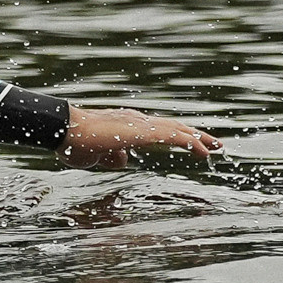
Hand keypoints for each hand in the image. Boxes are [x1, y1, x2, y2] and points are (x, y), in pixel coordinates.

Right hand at [59, 105, 221, 169]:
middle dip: (195, 136)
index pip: (158, 130)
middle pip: (174, 127)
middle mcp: (137, 121)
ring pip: (178, 130)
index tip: (191, 143)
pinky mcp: (144, 132)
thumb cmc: (74, 142)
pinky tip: (204, 150)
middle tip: (215, 144)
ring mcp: (141, 125)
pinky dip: (191, 143)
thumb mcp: (95, 156)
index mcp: (126, 126)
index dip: (177, 136)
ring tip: (217, 147)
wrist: (65, 130)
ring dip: (199, 138)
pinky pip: (175, 137)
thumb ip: (112, 158)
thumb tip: (125, 161)